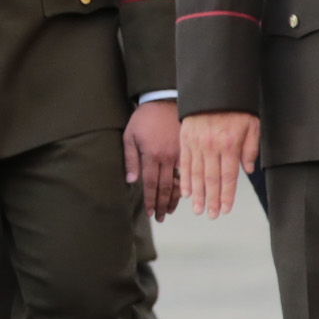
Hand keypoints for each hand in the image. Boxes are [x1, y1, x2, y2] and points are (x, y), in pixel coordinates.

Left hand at [124, 99, 181, 218]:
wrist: (164, 100)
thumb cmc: (144, 118)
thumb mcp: (130, 136)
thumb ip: (131, 159)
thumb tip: (132, 181)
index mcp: (151, 154)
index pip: (151, 183)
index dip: (151, 200)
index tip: (151, 213)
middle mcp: (166, 157)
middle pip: (165, 187)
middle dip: (162, 204)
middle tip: (160, 218)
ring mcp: (179, 154)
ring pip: (178, 182)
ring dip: (174, 199)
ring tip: (170, 211)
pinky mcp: (188, 150)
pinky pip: (188, 171)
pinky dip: (186, 185)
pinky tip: (185, 195)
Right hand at [179, 111, 259, 220]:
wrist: (213, 89)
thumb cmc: (235, 107)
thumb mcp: (252, 125)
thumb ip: (251, 148)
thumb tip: (248, 169)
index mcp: (230, 145)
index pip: (228, 176)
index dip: (227, 195)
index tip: (225, 209)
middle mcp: (212, 147)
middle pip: (211, 179)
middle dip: (211, 200)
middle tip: (211, 215)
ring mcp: (196, 143)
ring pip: (196, 174)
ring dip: (197, 194)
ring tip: (197, 209)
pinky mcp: (185, 139)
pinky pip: (184, 162)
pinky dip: (184, 178)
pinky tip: (185, 190)